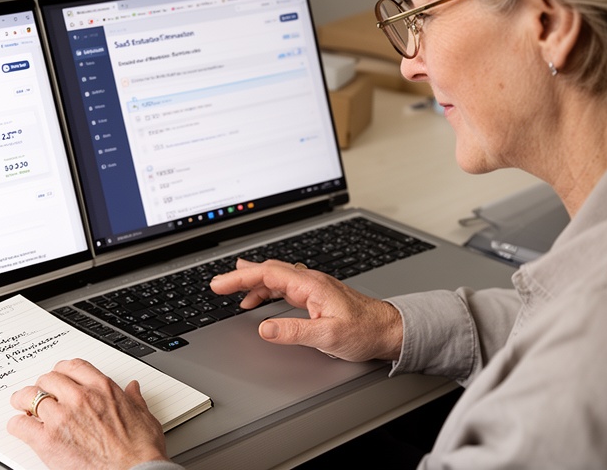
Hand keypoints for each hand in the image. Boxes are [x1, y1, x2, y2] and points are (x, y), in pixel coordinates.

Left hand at [8, 359, 168, 469]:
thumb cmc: (141, 449)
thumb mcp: (144, 416)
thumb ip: (134, 399)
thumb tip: (133, 389)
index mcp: (102, 388)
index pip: (73, 366)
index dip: (62, 370)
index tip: (59, 376)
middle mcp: (79, 397)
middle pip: (49, 378)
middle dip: (43, 385)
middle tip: (41, 393)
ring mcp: (62, 418)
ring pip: (30, 396)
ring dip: (24, 400)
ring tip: (22, 405)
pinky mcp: (48, 441)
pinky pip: (21, 425)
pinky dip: (17, 425)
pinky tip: (20, 427)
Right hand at [210, 259, 403, 361]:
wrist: (388, 330)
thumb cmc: (365, 331)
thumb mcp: (327, 336)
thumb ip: (294, 331)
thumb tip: (265, 328)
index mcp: (310, 285)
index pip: (267, 274)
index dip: (240, 278)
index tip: (219, 284)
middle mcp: (310, 281)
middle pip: (268, 271)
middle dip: (240, 276)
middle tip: (218, 284)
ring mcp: (312, 287)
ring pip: (275, 277)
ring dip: (252, 283)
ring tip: (232, 290)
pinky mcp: (315, 296)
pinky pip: (283, 286)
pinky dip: (266, 291)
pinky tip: (258, 300)